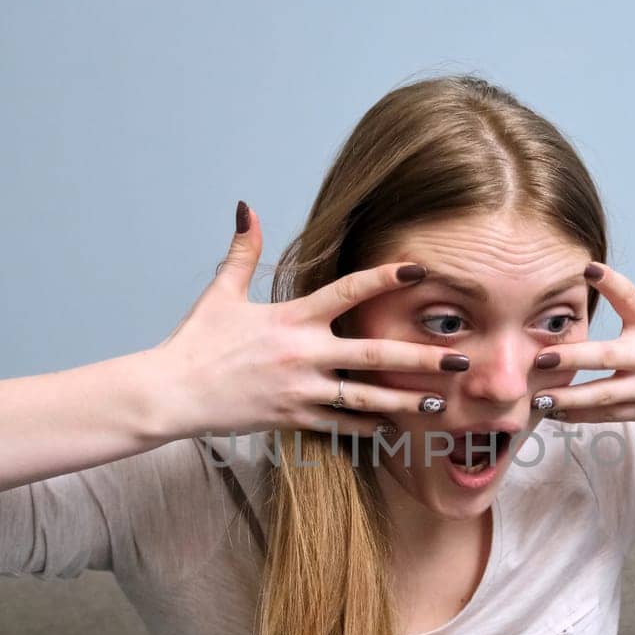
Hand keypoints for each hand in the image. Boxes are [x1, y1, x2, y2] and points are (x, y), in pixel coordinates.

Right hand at [145, 202, 469, 440]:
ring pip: (366, 397)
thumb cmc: (196, 342)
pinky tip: (394, 427)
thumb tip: (246, 207)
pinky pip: (339, 423)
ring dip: (407, 401)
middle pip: (374, 354)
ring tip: (442, 404)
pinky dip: (367, 425)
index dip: (384, 278)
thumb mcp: (221, 293)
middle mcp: (302, 353)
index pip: (346, 291)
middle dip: (422, 356)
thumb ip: (242, 251)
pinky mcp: (292, 418)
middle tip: (462, 358)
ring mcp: (300, 389)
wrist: (172, 393)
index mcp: (290, 318)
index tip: (419, 271)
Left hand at [531, 216, 634, 435]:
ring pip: (602, 396)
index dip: (610, 281)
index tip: (586, 268)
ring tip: (537, 396)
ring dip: (568, 397)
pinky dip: (580, 415)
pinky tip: (552, 412)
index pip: (633, 296)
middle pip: (607, 357)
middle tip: (538, 357)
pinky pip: (608, 415)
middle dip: (571, 358)